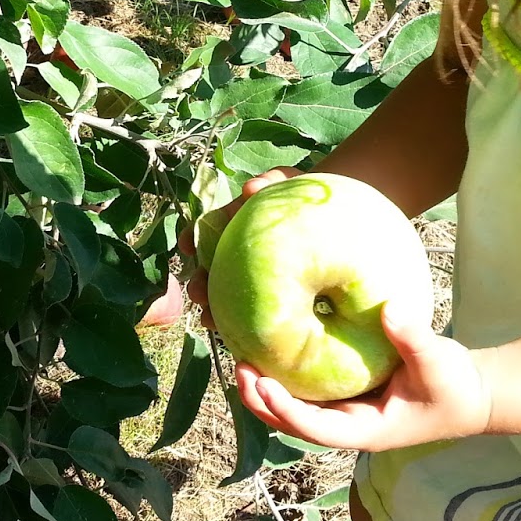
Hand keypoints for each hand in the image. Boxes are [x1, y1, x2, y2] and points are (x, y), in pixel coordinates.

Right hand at [181, 167, 302, 330]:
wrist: (334, 218)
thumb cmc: (304, 198)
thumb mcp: (290, 183)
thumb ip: (273, 180)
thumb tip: (251, 189)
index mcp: (233, 226)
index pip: (204, 233)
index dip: (191, 239)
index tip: (186, 246)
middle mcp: (235, 254)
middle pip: (211, 272)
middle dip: (201, 284)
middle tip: (199, 292)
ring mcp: (251, 278)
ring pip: (228, 298)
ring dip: (216, 310)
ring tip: (212, 320)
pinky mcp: (269, 300)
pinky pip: (254, 316)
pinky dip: (246, 326)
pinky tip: (241, 340)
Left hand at [234, 299, 493, 451]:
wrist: (472, 394)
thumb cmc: (455, 385)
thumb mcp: (438, 362)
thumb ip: (414, 338)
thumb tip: (389, 308)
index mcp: (367, 431)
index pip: (316, 429)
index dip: (286, 411)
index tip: (262, 387)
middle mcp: (349, 425)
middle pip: (293, 423)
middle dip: (263, 401)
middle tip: (240, 368)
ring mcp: (346, 412)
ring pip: (295, 407)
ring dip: (267, 389)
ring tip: (243, 358)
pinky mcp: (347, 394)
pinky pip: (309, 388)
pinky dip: (287, 372)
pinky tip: (272, 344)